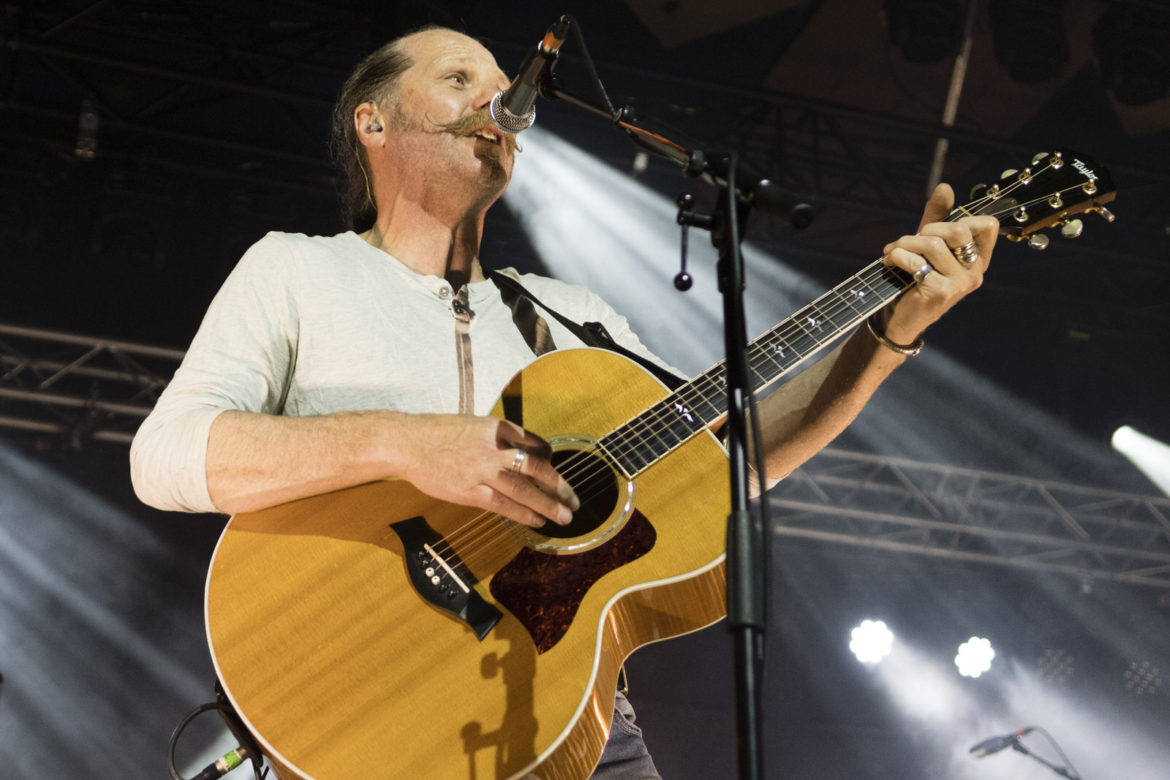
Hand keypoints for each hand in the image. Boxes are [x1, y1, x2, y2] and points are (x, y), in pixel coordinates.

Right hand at [396, 414, 578, 528]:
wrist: (406, 442)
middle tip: (574, 499)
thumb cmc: (435, 433)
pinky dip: (523, 514)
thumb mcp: (472, 425)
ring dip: (548, 504)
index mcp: (497, 428)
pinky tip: (537, 521)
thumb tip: (516, 453)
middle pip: (536, 468)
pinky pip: (503, 504)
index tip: (554, 467)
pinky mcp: (470, 490)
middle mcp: (494, 448)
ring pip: (524, 489)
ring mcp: (483, 470)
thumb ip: (495, 438)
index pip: (534, 443)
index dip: (549, 458)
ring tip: (565, 516)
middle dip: (559, 485)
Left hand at [879, 183, 998, 344]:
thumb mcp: (927, 245)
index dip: (963, 218)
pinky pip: (916, 261)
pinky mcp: (939, 293)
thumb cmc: (915, 278)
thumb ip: (938, 217)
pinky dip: (897, 256)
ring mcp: (960, 285)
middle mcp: (975, 273)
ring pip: (932, 244)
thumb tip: (945, 186)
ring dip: (904, 243)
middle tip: (907, 241)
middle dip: (926, 229)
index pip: (988, 225)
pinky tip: (889, 262)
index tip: (937, 229)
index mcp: (978, 259)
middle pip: (957, 230)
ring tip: (892, 252)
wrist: (899, 319)